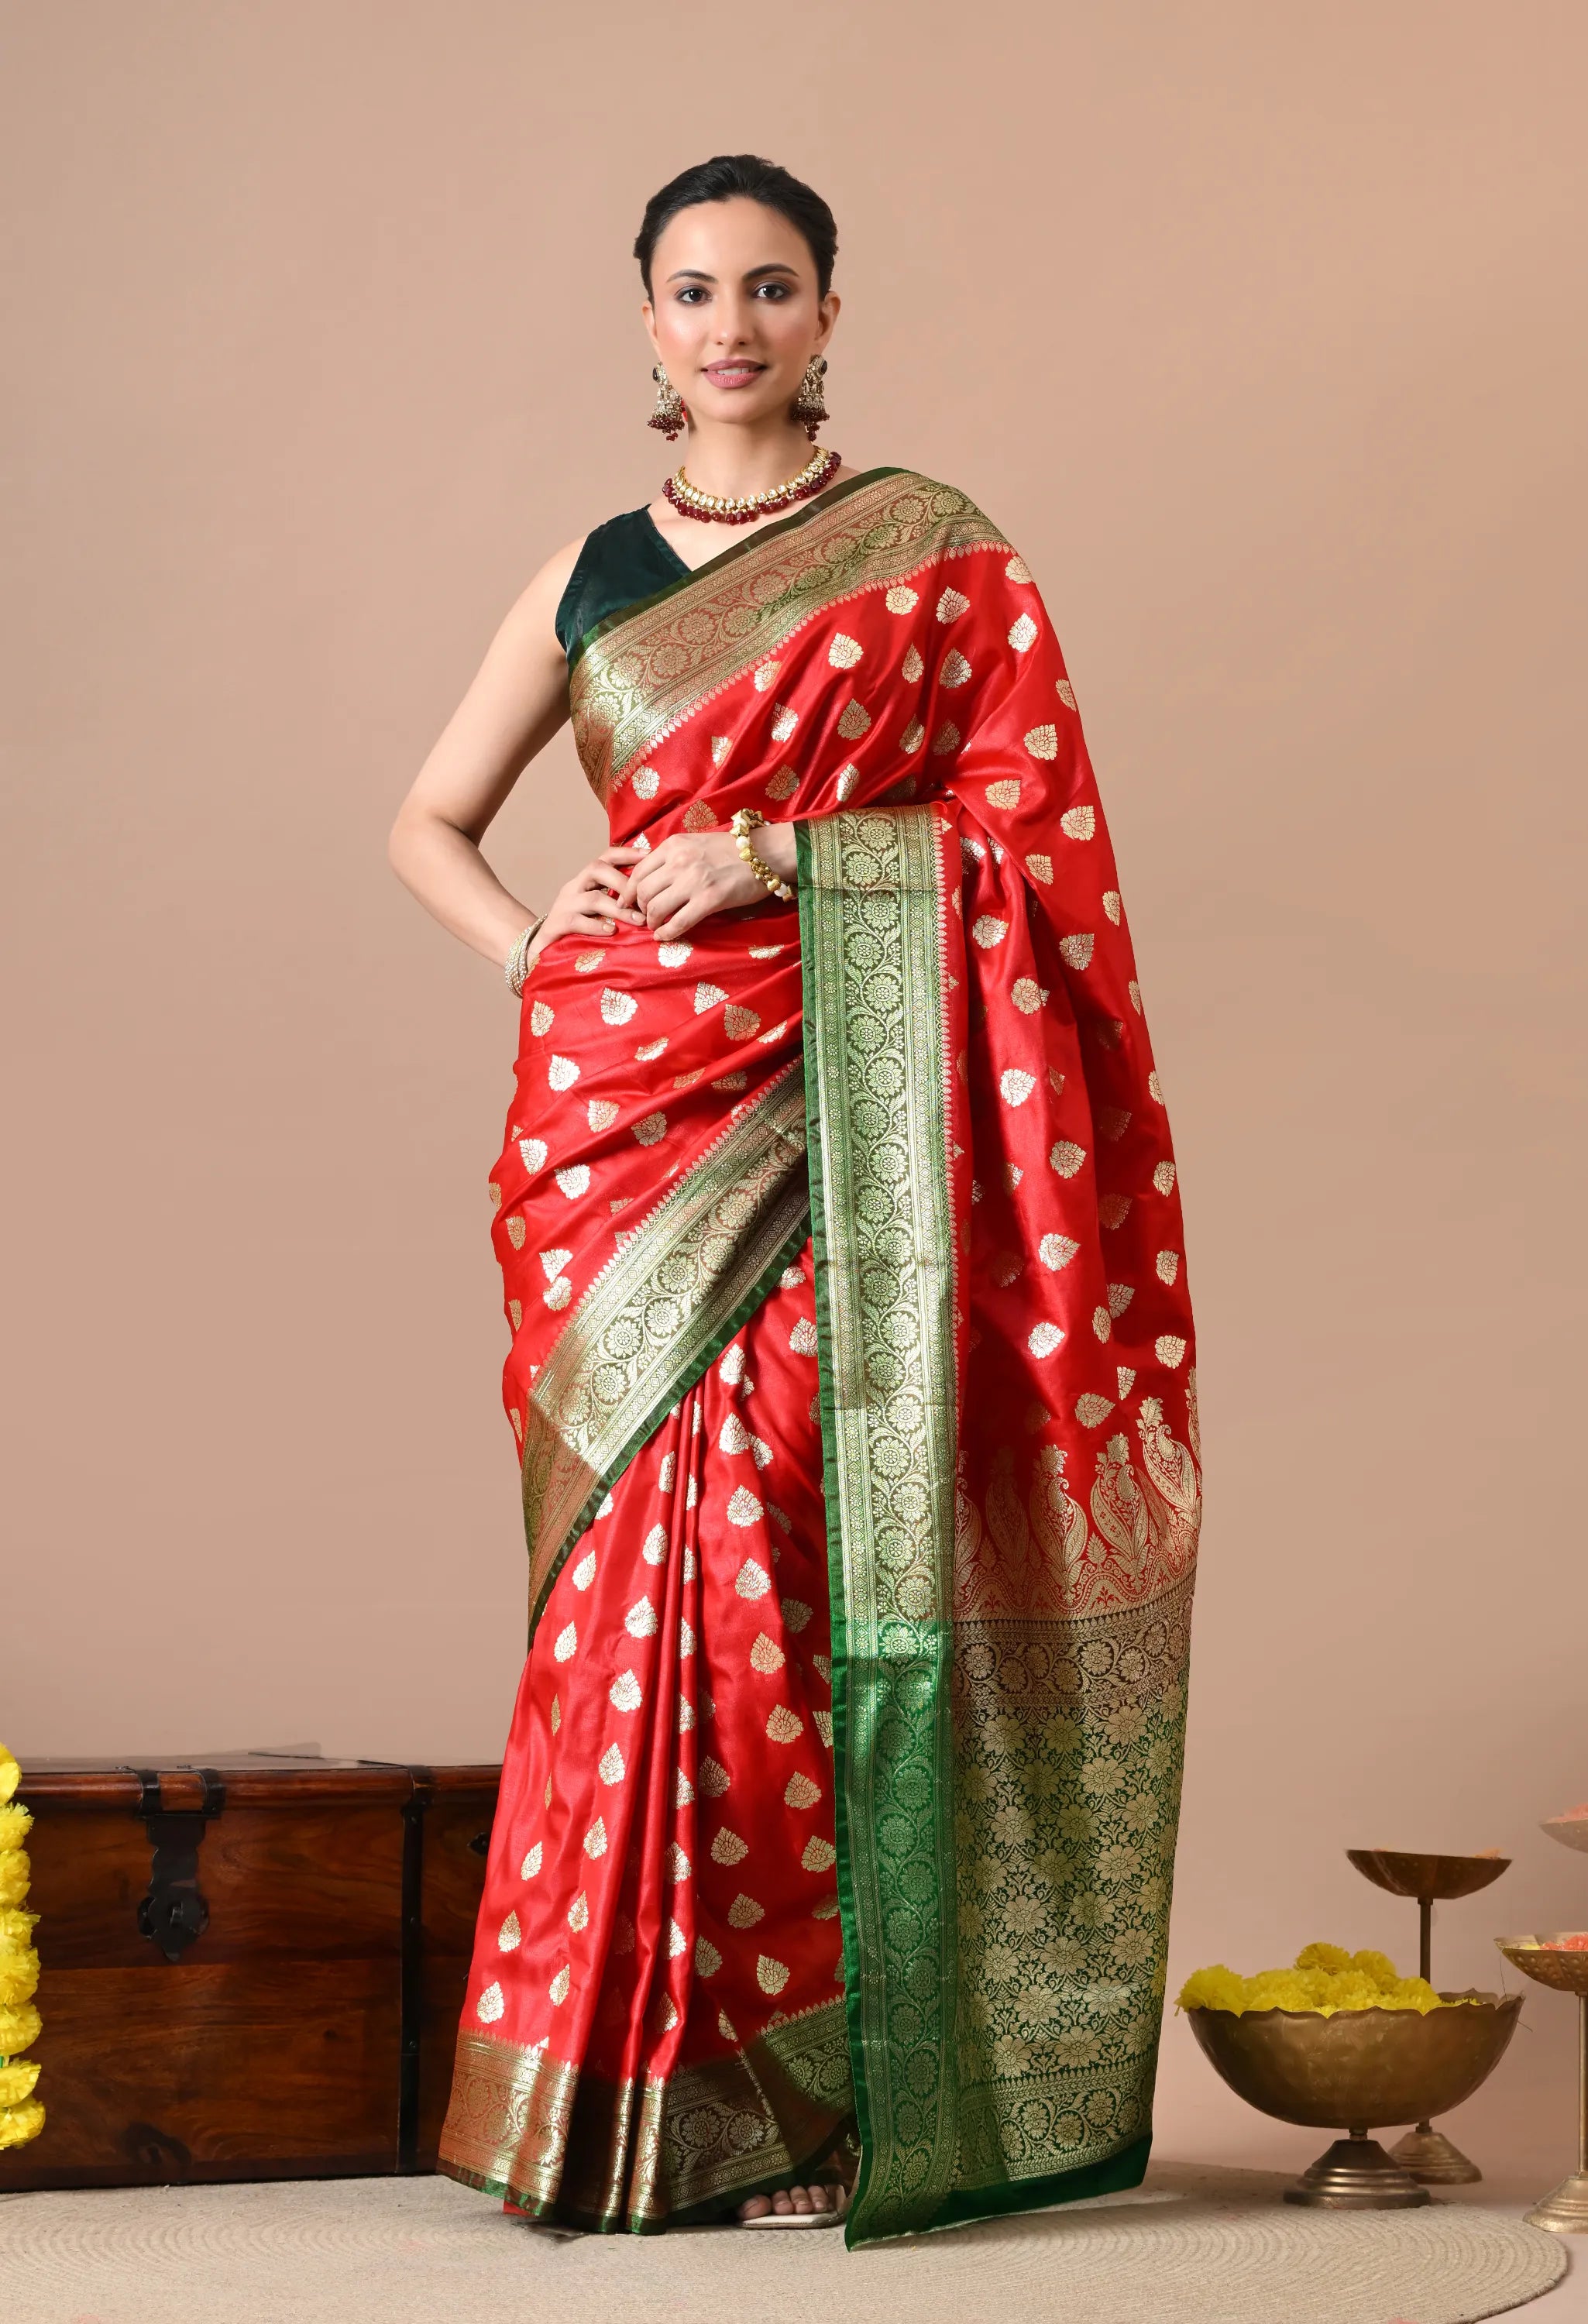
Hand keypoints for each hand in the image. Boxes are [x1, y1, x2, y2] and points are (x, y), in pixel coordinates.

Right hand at [525, 846, 648, 965]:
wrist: (541, 950)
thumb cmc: (577, 930)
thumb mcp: (597, 911)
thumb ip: (616, 902)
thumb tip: (651, 900)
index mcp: (585, 881)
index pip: (605, 857)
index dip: (627, 853)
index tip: (649, 855)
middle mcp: (573, 887)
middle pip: (596, 869)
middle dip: (623, 882)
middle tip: (644, 899)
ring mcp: (564, 905)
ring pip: (592, 898)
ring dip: (618, 909)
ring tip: (638, 921)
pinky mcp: (557, 924)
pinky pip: (578, 921)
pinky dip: (597, 926)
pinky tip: (612, 932)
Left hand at [613, 826, 793, 940]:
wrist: (765, 853)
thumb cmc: (732, 850)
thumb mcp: (695, 843)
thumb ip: (673, 857)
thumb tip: (652, 877)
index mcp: (673, 845)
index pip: (638, 871)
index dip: (628, 892)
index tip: (627, 903)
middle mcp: (679, 861)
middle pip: (642, 891)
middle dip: (639, 908)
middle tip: (645, 917)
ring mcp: (693, 880)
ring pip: (656, 908)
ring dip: (652, 922)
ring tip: (656, 926)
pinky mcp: (709, 899)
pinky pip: (677, 922)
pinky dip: (666, 933)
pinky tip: (664, 936)